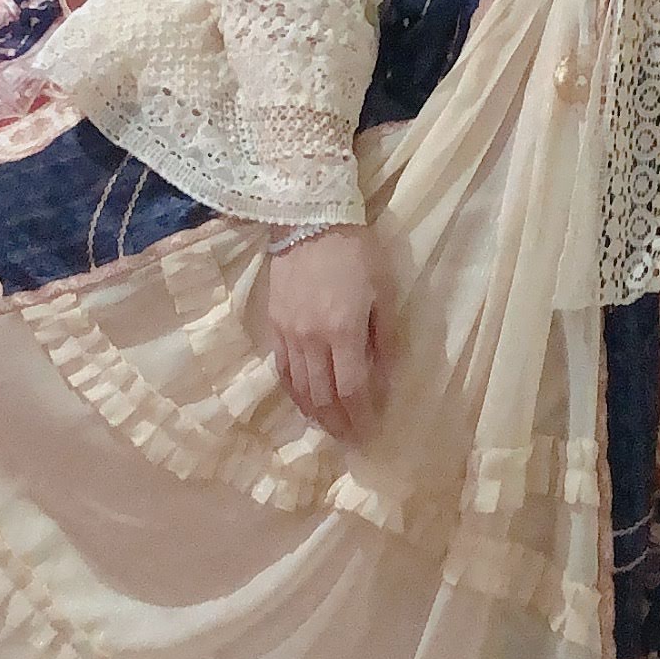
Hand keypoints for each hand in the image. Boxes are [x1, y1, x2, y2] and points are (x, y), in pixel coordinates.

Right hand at [267, 225, 386, 440]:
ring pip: (299, 388)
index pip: (352, 389)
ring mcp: (288, 334)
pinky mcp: (273, 325)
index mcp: (343, 331)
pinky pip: (282, 369)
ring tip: (328, 427)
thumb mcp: (383, 291)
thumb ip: (384, 336)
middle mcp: (311, 340)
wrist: (308, 218)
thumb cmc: (355, 251)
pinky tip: (303, 401)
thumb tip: (386, 374)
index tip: (370, 432)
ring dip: (315, 413)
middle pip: (322, 396)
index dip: (361, 415)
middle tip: (350, 439)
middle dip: (338, 423)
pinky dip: (294, 391)